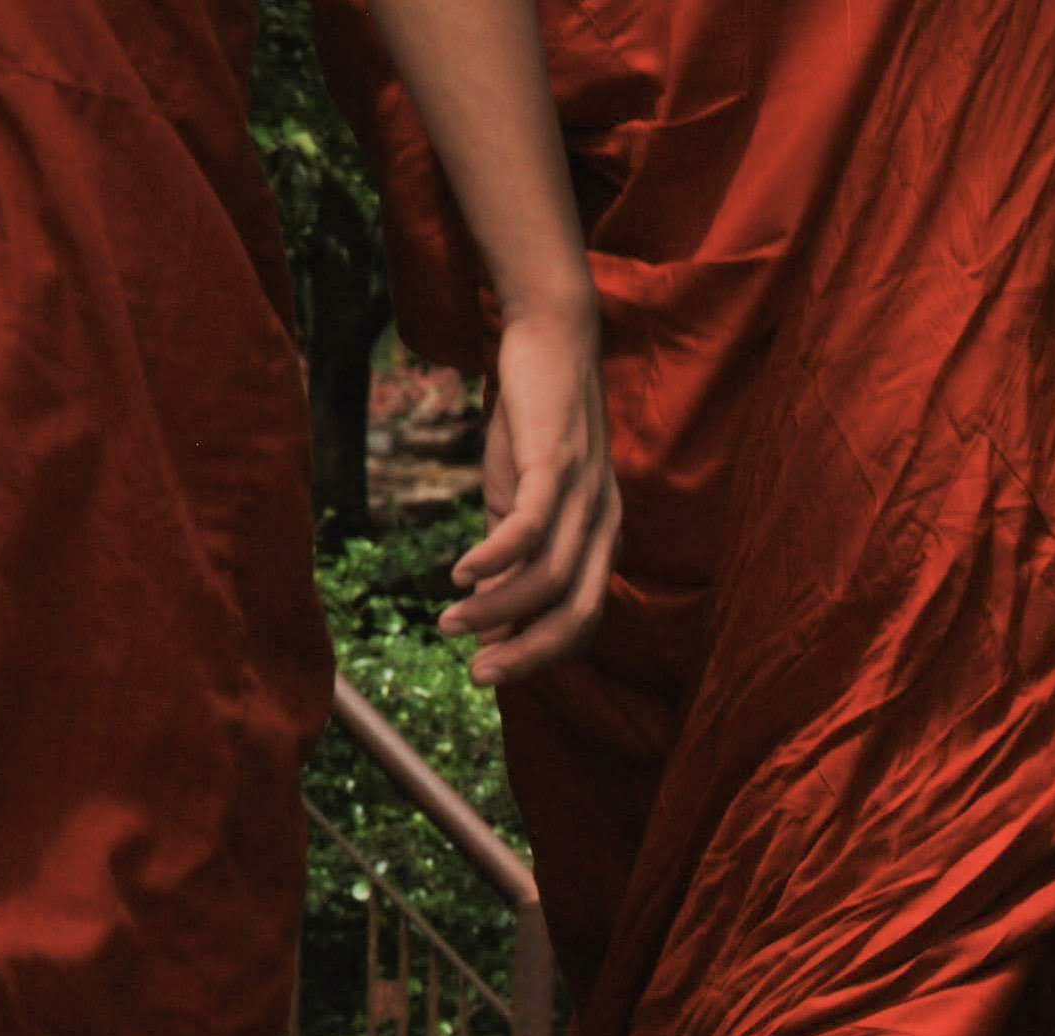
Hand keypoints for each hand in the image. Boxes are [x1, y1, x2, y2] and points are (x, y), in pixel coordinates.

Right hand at [441, 300, 618, 690]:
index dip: (540, 654)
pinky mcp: (558, 461)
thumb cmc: (534, 425)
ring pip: (551, 576)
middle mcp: (604, 524)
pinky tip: (460, 575)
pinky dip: (496, 558)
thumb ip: (509, 559)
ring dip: (497, 609)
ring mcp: (585, 493)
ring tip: (451, 623)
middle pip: (577, 614)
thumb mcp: (519, 501)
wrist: (550, 339)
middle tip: (479, 676)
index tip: (490, 673)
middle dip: (528, 654)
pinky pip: (533, 525)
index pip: (582, 620)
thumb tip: (488, 622)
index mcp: (600, 540)